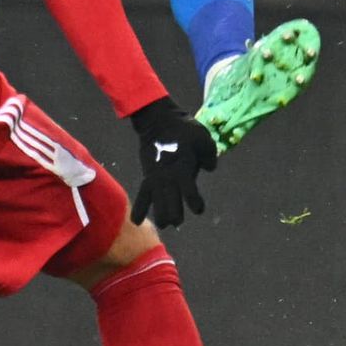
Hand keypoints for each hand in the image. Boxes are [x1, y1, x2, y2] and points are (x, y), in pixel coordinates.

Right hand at [128, 97, 216, 229]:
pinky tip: (137, 222)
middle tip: (177, 220)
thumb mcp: (203, 138)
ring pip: (157, 203)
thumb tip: (209, 169)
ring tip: (164, 224)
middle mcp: (169, 177)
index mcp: (183, 169)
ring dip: (160, 215)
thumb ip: (209, 155)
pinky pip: (142, 195)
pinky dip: (139, 208)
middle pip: (170, 203)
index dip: (195, 203)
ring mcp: (156, 178)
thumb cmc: (184, 129)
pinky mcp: (147, 176)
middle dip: (174, 215)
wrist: (158, 121)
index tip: (198, 209)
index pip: (189, 193)